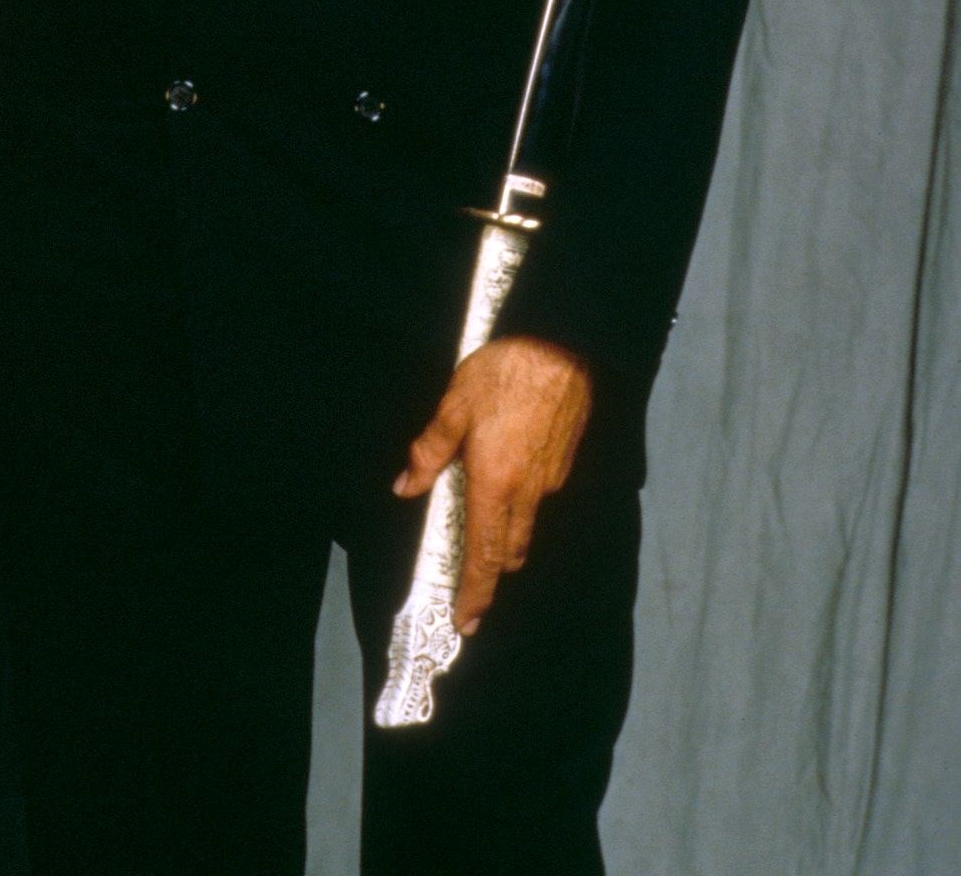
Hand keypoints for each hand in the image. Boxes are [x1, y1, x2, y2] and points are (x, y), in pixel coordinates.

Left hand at [393, 335, 592, 632]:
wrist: (561, 349)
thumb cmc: (503, 373)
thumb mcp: (453, 406)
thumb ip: (428, 451)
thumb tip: (406, 487)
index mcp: (494, 483)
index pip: (483, 555)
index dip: (475, 594)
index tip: (466, 622)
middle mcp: (526, 492)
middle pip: (508, 552)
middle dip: (489, 572)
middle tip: (469, 583)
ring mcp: (550, 480)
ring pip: (526, 528)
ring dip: (505, 540)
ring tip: (483, 530)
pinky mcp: (563, 464)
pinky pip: (539, 499)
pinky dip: (520, 506)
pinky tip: (507, 478)